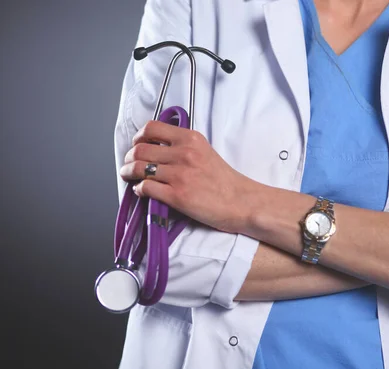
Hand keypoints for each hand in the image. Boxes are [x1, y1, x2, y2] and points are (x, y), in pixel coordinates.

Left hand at [119, 121, 258, 232]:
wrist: (242, 202)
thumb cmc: (226, 181)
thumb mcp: (206, 152)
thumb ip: (183, 146)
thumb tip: (156, 148)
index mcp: (191, 139)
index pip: (152, 128)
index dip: (139, 137)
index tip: (138, 144)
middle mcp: (184, 153)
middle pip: (140, 149)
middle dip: (129, 158)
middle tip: (129, 164)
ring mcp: (180, 175)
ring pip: (138, 168)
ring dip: (128, 173)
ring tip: (129, 177)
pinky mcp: (177, 196)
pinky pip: (146, 188)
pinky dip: (139, 190)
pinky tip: (143, 192)